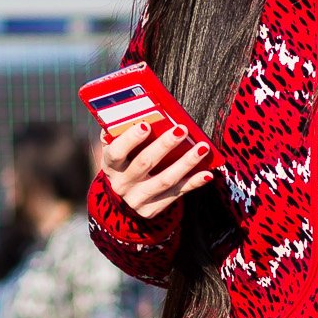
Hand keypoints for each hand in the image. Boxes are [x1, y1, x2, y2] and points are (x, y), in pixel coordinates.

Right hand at [99, 118, 215, 219]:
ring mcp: (136, 199)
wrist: (122, 197)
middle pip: (144, 163)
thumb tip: (137, 108)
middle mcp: (121, 184)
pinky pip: (177, 194)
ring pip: (165, 180)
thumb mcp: (117, 149)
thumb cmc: (125, 161)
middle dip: (164, 145)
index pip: (116, 152)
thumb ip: (122, 132)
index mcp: (110, 165)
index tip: (146, 125)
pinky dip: (193, 182)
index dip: (130, 139)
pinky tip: (207, 173)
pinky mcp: (151, 209)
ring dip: (186, 163)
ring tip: (202, 148)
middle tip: (181, 129)